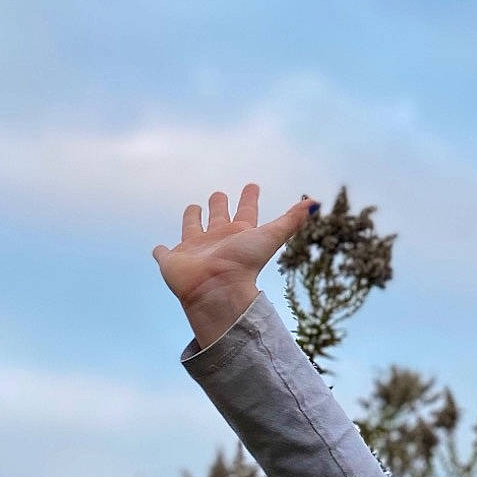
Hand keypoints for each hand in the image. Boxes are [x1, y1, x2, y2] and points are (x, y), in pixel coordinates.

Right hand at [153, 184, 316, 344]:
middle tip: (219, 194)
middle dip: (219, 204)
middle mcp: (217, 239)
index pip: (247, 210)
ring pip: (191, 229)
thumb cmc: (244, 264)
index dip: (250, 197)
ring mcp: (194, 250)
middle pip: (218, 216)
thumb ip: (292, 220)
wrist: (217, 290)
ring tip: (192, 208)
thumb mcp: (271, 236)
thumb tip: (317, 202)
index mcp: (240, 233)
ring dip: (191, 218)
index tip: (252, 185)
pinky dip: (160, 251)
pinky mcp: (172, 260)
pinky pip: (163, 253)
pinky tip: (159, 248)